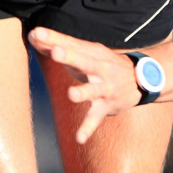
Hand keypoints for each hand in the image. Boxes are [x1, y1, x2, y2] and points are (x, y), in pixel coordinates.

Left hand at [26, 27, 144, 143]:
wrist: (141, 78)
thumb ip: (58, 45)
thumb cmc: (102, 64)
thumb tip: (32, 36)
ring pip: (93, 90)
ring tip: (71, 95)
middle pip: (84, 61)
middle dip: (70, 56)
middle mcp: (99, 67)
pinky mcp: (107, 106)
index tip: (35, 33)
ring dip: (83, 92)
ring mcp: (105, 87)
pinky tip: (79, 138)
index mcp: (91, 52)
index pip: (70, 43)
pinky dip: (88, 128)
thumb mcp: (85, 52)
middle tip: (56, 52)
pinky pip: (96, 117)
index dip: (53, 38)